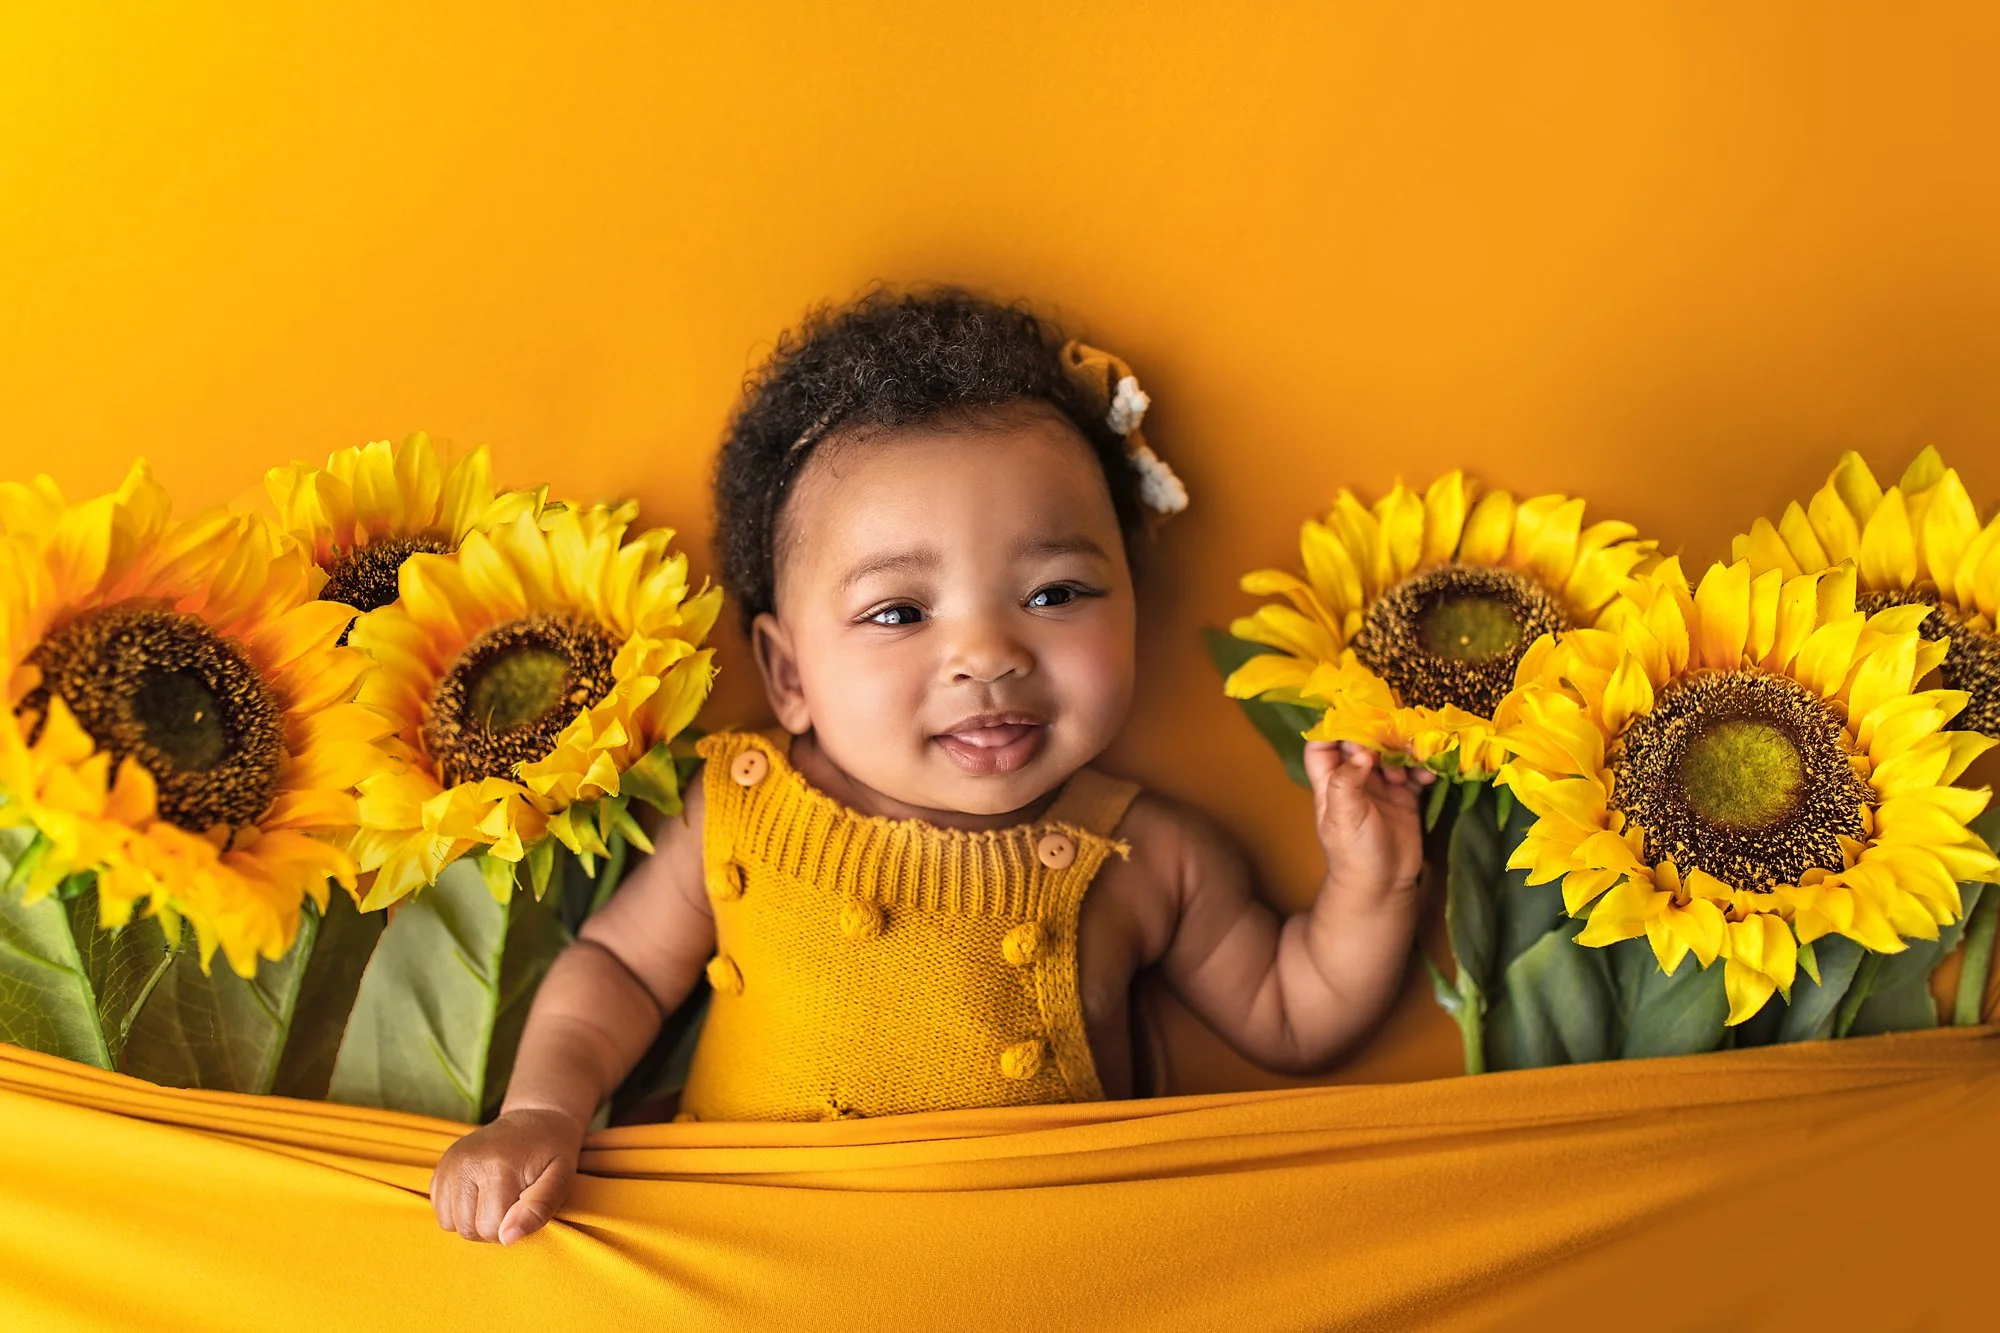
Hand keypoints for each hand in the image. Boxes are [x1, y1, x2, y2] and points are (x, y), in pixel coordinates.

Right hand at [429, 1107, 585, 1244]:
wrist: (535, 1120)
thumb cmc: (551, 1154)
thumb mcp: (559, 1179)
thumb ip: (538, 1209)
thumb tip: (507, 1238)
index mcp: (497, 1166)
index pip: (492, 1229)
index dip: (512, 1226)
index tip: (524, 1205)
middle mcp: (466, 1163)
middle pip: (468, 1230)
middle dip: (492, 1227)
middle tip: (512, 1202)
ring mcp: (449, 1164)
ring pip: (450, 1224)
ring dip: (474, 1221)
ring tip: (496, 1198)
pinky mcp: (440, 1167)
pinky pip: (440, 1212)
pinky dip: (459, 1212)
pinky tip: (480, 1194)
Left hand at [1303, 740, 1432, 907]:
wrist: (1382, 886)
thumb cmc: (1354, 854)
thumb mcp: (1345, 818)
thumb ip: (1348, 783)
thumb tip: (1362, 752)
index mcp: (1330, 782)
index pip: (1322, 744)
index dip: (1334, 728)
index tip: (1356, 718)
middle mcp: (1353, 779)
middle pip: (1361, 742)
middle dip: (1378, 735)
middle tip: (1394, 737)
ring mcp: (1380, 786)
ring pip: (1390, 754)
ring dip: (1403, 751)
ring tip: (1412, 761)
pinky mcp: (1404, 796)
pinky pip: (1414, 772)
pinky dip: (1422, 769)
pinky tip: (1427, 775)